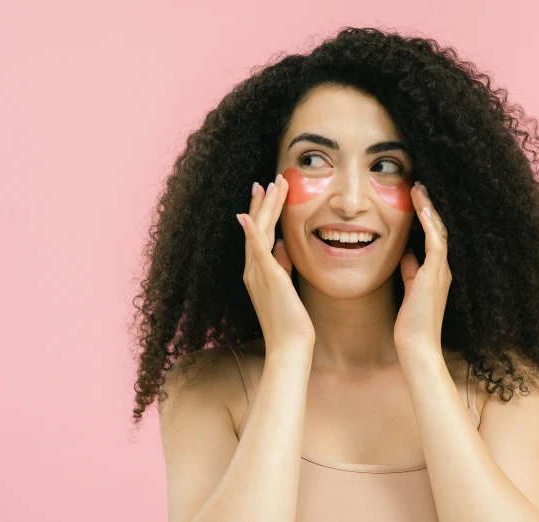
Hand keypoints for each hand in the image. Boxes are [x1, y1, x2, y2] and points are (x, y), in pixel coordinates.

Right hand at [237, 174, 314, 356]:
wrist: (289, 346)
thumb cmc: (291, 321)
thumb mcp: (287, 287)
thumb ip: (282, 265)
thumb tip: (282, 245)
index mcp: (257, 271)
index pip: (259, 235)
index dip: (262, 212)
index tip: (266, 192)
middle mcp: (253, 270)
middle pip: (256, 229)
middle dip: (262, 203)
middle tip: (266, 181)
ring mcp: (258, 274)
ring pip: (258, 233)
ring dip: (264, 207)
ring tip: (271, 185)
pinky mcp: (268, 279)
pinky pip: (257, 252)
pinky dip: (251, 233)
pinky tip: (247, 216)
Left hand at [394, 182, 451, 359]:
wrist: (417, 346)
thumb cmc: (411, 324)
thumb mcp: (408, 290)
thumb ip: (410, 271)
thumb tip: (406, 253)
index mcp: (436, 271)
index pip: (432, 237)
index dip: (425, 217)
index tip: (416, 199)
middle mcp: (442, 268)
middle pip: (439, 229)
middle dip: (429, 207)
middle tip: (419, 186)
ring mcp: (441, 270)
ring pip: (439, 230)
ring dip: (428, 208)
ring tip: (419, 188)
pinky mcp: (435, 273)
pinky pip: (436, 240)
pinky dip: (429, 221)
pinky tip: (421, 205)